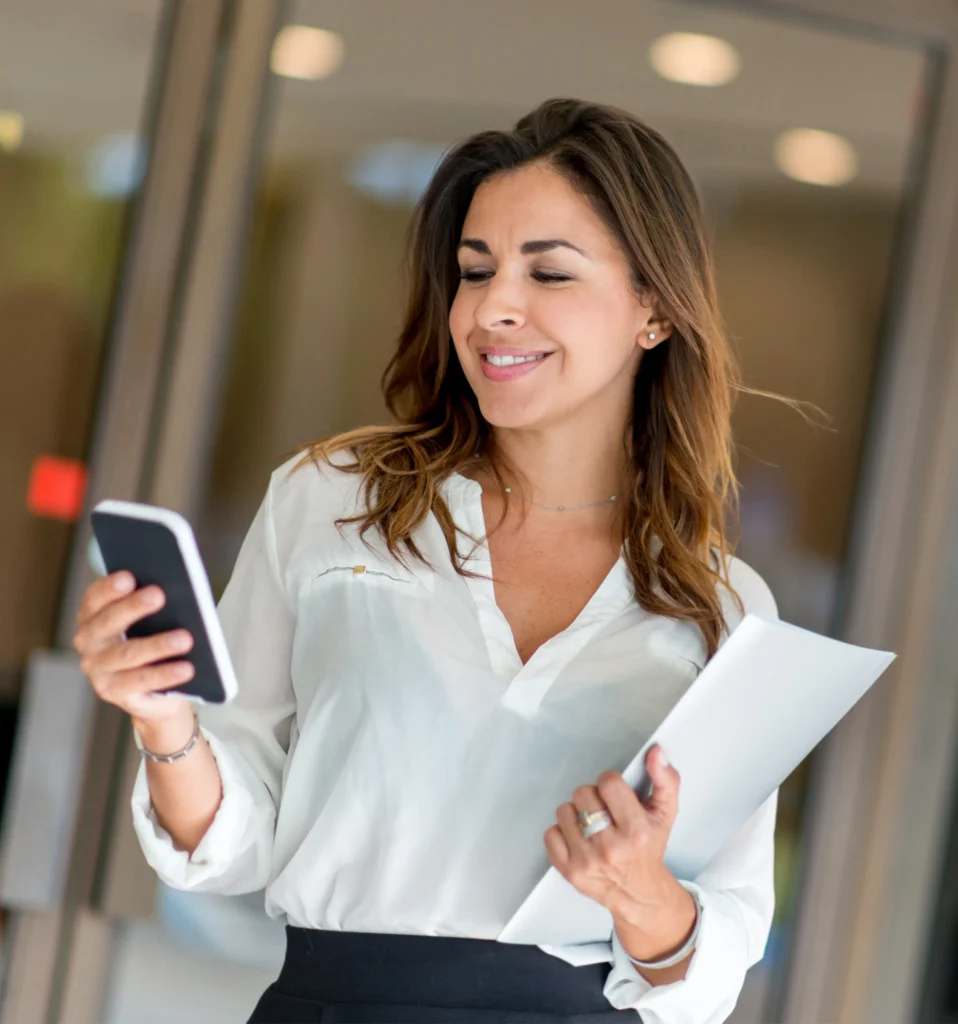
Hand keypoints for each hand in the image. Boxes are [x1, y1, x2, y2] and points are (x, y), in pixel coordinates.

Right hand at [73, 571, 194, 727]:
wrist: (155, 692)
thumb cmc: (151, 643)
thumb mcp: (149, 620)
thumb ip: (152, 604)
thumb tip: (176, 589)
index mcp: (93, 616)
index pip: (95, 598)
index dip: (109, 587)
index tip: (128, 576)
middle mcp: (89, 642)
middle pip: (109, 622)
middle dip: (133, 607)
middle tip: (159, 595)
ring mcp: (98, 669)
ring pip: (127, 654)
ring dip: (157, 645)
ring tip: (185, 638)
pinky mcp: (113, 692)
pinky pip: (141, 681)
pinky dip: (165, 674)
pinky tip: (186, 668)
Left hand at [543, 746, 683, 924]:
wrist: (639, 892)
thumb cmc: (649, 848)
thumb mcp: (666, 812)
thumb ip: (665, 779)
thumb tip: (655, 753)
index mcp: (636, 831)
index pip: (608, 783)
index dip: (610, 783)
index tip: (615, 793)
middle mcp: (610, 848)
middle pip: (583, 793)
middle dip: (593, 797)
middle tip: (604, 810)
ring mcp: (587, 861)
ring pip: (565, 811)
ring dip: (576, 813)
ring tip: (591, 824)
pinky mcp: (569, 871)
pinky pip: (550, 834)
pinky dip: (562, 832)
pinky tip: (579, 837)